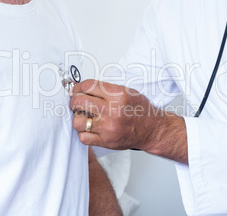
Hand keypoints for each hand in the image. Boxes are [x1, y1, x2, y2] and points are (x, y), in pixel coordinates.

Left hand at [70, 80, 188, 162]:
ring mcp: (108, 127)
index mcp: (118, 95)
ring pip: (78, 121)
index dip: (78, 87)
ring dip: (78, 118)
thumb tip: (83, 88)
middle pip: (79, 102)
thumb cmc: (140, 110)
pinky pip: (84, 137)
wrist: (152, 129)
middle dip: (74, 101)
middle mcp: (113, 110)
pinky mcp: (106, 141)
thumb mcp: (126, 91)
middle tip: (77, 103)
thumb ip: (105, 90)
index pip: (88, 86)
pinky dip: (83, 133)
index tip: (77, 90)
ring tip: (84, 117)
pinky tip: (89, 129)